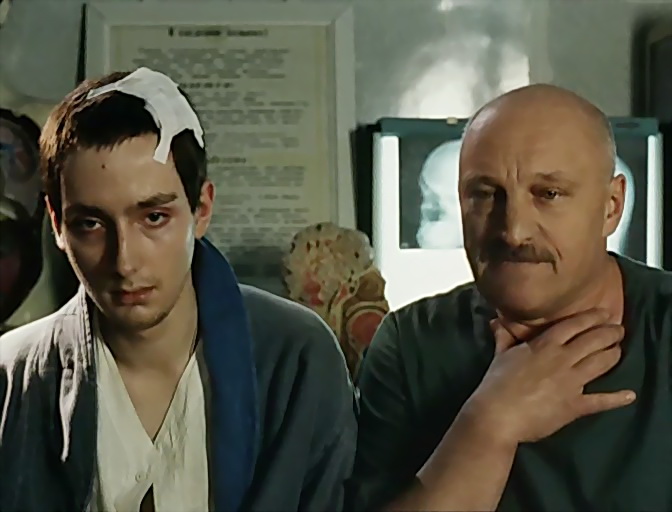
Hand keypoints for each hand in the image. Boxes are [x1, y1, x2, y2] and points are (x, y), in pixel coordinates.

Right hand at [464, 308, 635, 443]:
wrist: (498, 415)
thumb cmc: (496, 384)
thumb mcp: (500, 356)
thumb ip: (504, 337)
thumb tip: (497, 320)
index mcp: (544, 345)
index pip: (573, 325)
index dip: (592, 317)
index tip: (604, 313)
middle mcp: (563, 359)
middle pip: (594, 340)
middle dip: (610, 333)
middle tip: (618, 330)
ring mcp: (572, 382)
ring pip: (601, 363)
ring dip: (613, 355)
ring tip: (619, 350)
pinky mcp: (575, 405)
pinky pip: (600, 401)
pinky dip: (616, 398)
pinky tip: (629, 395)